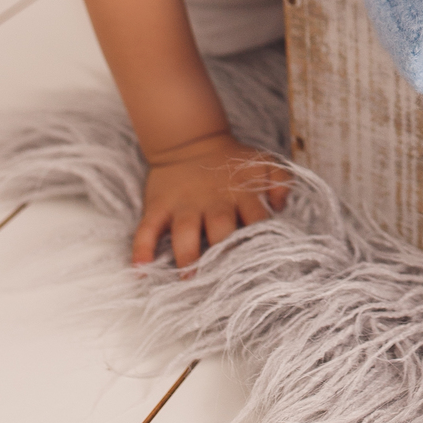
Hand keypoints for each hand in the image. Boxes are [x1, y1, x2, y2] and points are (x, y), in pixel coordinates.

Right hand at [132, 131, 290, 268]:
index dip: (261, 242)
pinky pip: (147, 229)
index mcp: (242, 195)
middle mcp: (214, 203)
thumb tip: (281, 206)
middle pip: (221, 229)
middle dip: (223, 253)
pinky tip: (141, 269)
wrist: (192, 142)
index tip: (264, 264)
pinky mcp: (159, 207)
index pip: (256, 221)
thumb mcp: (265, 164)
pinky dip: (142, 249)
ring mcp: (184, 206)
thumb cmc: (233, 163)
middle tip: (225, 280)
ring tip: (188, 277)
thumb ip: (282, 182)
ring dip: (187, 256)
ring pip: (185, 232)